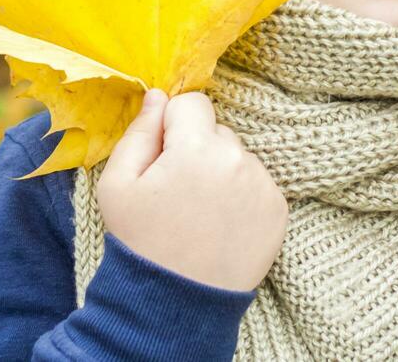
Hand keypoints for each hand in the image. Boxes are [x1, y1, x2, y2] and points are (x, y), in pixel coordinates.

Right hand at [97, 88, 287, 290]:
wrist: (177, 302)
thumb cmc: (141, 241)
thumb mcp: (118, 184)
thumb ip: (139, 131)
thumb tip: (158, 95)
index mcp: (196, 148)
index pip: (192, 103)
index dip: (172, 126)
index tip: (163, 158)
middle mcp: (238, 159)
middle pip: (216, 131)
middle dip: (198, 150)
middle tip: (179, 192)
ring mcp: (263, 185)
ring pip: (238, 157)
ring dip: (221, 173)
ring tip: (201, 214)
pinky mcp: (279, 209)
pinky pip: (257, 183)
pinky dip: (242, 196)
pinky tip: (221, 224)